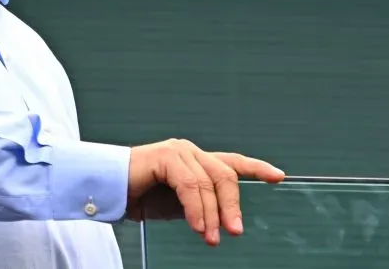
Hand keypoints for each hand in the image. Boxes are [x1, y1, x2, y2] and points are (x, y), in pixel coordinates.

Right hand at [125, 139, 284, 245]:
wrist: (109, 189)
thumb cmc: (139, 195)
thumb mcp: (179, 205)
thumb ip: (200, 206)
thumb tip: (221, 223)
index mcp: (195, 161)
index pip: (230, 162)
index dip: (256, 167)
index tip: (278, 176)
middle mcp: (189, 151)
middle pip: (225, 175)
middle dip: (232, 206)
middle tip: (234, 232)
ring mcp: (178, 151)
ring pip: (209, 183)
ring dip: (213, 214)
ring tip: (211, 237)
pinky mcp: (166, 156)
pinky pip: (190, 185)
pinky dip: (197, 208)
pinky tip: (197, 225)